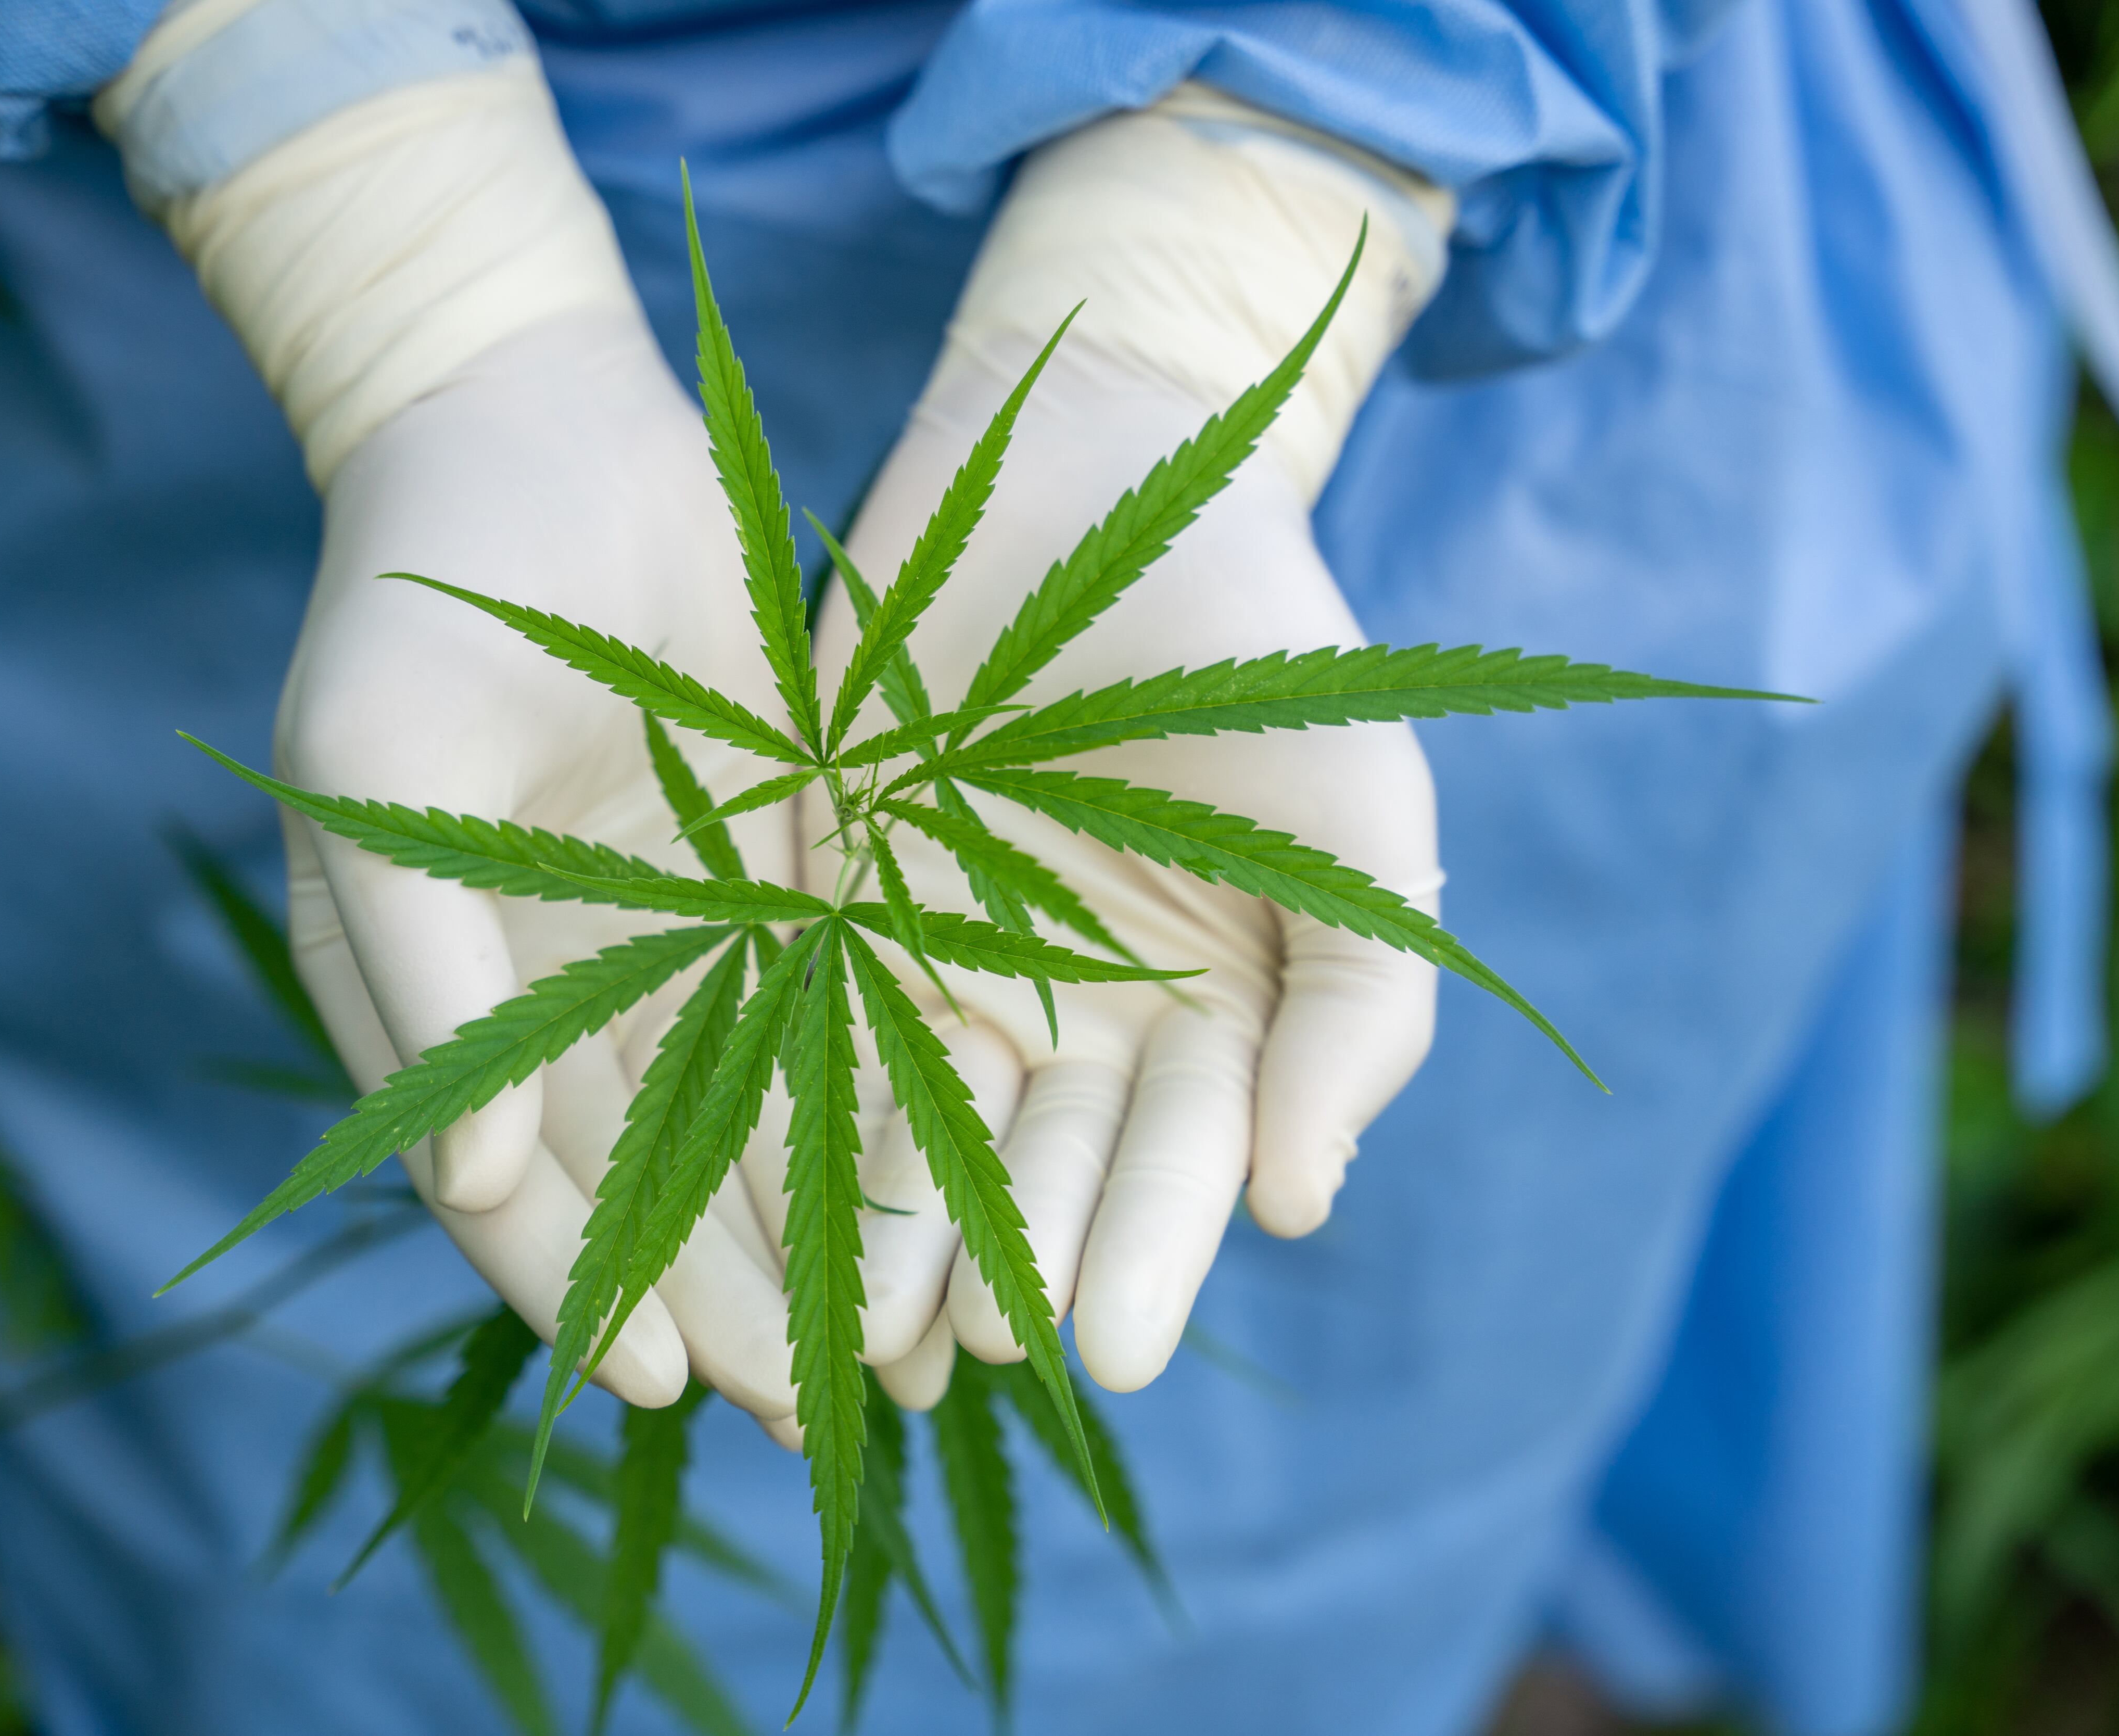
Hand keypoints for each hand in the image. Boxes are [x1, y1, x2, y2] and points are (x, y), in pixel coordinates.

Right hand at [274, 308, 800, 1424]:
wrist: (533, 430)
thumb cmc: (424, 593)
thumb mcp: (386, 770)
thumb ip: (425, 973)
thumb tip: (472, 1181)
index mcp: (435, 989)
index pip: (505, 1175)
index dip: (576, 1283)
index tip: (656, 1382)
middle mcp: (553, 987)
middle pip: (642, 1175)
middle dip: (719, 1292)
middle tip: (809, 1410)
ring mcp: (666, 934)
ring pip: (743, 1118)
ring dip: (804, 1231)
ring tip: (882, 1348)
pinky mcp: (767, 873)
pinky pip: (821, 1011)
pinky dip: (863, 1103)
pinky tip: (930, 1187)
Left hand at [802, 335, 1441, 1400]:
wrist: (1101, 471)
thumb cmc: (1253, 642)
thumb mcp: (1350, 814)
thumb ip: (1356, 1008)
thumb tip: (1298, 1204)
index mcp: (1202, 1014)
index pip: (1175, 1157)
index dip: (1149, 1249)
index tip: (1115, 1349)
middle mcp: (1070, 1017)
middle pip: (1036, 1164)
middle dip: (1005, 1260)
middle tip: (969, 1350)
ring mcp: (943, 964)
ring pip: (913, 1125)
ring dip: (885, 1228)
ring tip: (863, 1330)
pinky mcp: (829, 903)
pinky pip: (802, 1026)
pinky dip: (786, 1115)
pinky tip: (762, 1203)